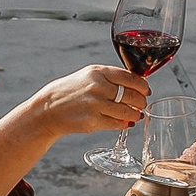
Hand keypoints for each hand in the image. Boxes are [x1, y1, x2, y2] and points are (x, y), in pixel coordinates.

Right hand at [26, 63, 150, 137]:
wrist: (49, 109)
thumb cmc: (69, 92)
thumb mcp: (87, 76)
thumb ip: (109, 78)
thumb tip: (133, 84)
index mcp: (98, 72)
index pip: (130, 77)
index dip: (142, 85)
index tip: (146, 90)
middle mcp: (98, 86)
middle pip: (131, 95)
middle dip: (141, 101)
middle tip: (142, 104)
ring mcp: (96, 104)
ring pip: (127, 111)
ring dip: (135, 114)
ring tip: (136, 114)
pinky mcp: (93, 121)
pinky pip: (117, 123)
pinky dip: (124, 124)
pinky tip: (126, 122)